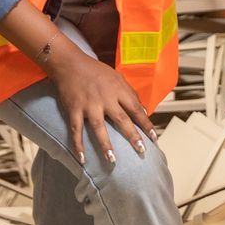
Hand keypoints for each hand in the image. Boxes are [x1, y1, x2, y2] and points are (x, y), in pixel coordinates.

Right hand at [45, 44, 155, 166]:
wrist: (70, 64)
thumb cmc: (96, 71)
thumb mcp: (118, 78)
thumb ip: (130, 94)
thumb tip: (144, 110)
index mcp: (118, 90)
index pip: (136, 109)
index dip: (146, 124)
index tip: (154, 137)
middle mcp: (106, 99)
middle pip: (122, 120)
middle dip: (132, 136)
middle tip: (142, 151)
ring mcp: (89, 105)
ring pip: (99, 128)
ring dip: (106, 145)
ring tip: (113, 160)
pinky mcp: (74, 110)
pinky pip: (76, 130)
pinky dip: (78, 145)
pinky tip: (81, 158)